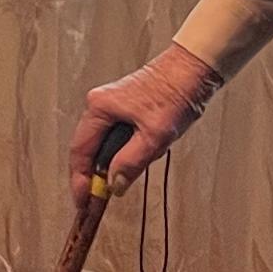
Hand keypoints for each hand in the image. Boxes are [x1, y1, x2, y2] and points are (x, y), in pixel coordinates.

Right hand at [70, 44, 218, 202]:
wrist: (193, 69)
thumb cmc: (175, 95)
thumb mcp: (154, 136)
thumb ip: (131, 162)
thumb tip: (114, 185)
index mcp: (99, 108)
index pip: (80, 152)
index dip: (79, 180)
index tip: (83, 202)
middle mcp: (99, 105)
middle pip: (88, 149)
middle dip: (94, 176)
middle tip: (98, 201)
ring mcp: (111, 105)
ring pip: (103, 144)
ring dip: (110, 165)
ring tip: (120, 182)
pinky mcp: (124, 108)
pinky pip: (115, 137)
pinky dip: (121, 153)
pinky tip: (138, 158)